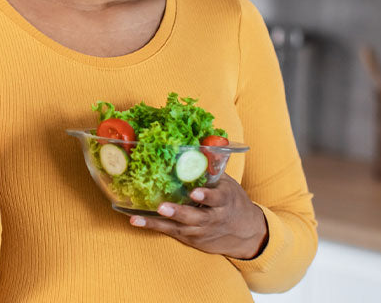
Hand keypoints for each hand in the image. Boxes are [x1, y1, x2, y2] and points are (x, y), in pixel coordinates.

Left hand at [131, 178, 269, 258]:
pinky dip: (152, 226)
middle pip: (197, 217)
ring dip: (159, 222)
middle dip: (179, 212)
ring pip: (179, 226)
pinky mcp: (190, 237)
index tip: (195, 192)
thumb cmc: (232, 202)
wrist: (245, 233)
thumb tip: (201, 142)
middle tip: (163, 207)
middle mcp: (213, 217)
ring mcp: (200, 229)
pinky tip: (135, 221)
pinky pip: (170, 231)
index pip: (217, 198)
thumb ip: (213, 169)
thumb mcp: (228, 184)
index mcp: (225, 201)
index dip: (207, 196)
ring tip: (139, 218)